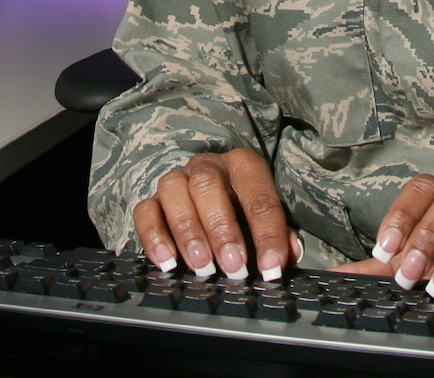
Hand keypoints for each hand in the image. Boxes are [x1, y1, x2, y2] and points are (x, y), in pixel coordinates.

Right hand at [133, 148, 301, 281]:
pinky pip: (145, 211)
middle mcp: (208, 167)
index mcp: (243, 166)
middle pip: (208, 186)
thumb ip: (279, 235)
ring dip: (188, 232)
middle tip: (234, 268)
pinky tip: (168, 262)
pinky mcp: (152, 200)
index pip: (259, 197)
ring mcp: (177, 180)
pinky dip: (154, 237)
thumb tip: (289, 254)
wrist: (205, 194)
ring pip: (174, 191)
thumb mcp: (265, 219)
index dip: (268, 233)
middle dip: (222, 230)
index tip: (271, 266)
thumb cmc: (242, 210)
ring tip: (202, 267)